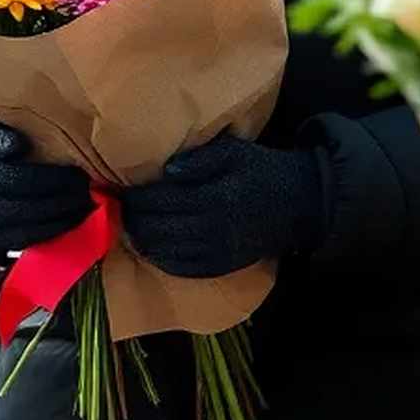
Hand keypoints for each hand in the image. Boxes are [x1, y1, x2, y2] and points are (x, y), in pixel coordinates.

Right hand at [0, 123, 93, 251]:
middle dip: (66, 198)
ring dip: (66, 217)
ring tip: (88, 203)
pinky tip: (73, 218)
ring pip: (35, 228)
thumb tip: (17, 144)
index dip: (55, 178)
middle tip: (89, 187)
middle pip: (33, 206)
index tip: (79, 171)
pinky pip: (30, 241)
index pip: (24, 180)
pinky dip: (55, 231)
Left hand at [120, 132, 326, 279]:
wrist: (298, 206)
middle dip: (132, 218)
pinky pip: (179, 268)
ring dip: (141, 239)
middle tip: (122, 207)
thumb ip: (202, 158)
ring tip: (132, 225)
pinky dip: (159, 257)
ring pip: (162, 252)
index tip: (121, 190)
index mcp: (216, 197)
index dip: (135, 197)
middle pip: (155, 229)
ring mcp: (216, 253)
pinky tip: (153, 245)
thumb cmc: (263, 171)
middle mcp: (213, 229)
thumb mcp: (237, 151)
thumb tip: (167, 172)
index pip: (160, 200)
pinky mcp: (219, 267)